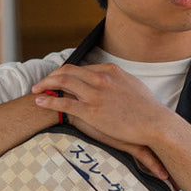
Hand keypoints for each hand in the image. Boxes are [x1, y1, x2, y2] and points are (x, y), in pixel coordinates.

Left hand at [33, 63, 171, 179]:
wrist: (155, 123)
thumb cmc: (147, 109)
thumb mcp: (133, 86)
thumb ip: (118, 81)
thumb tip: (112, 80)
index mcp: (110, 71)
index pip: (81, 68)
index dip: (66, 73)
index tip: (58, 79)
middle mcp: (101, 78)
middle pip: (68, 71)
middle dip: (51, 76)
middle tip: (42, 82)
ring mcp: (95, 94)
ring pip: (62, 82)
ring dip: (46, 84)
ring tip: (35, 89)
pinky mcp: (91, 111)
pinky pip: (64, 102)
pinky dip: (49, 99)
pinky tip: (39, 101)